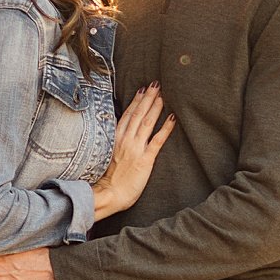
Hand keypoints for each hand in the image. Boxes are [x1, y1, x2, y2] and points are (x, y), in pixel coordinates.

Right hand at [91, 84, 174, 220]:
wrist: (108, 194)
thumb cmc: (107, 180)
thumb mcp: (106, 158)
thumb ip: (114, 145)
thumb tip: (118, 136)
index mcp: (116, 139)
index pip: (127, 115)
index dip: (136, 101)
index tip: (142, 90)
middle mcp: (126, 140)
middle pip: (138, 114)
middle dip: (147, 98)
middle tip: (156, 84)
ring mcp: (136, 149)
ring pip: (146, 123)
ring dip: (155, 107)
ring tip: (163, 95)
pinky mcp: (145, 159)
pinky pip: (157, 141)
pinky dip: (165, 128)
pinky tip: (172, 118)